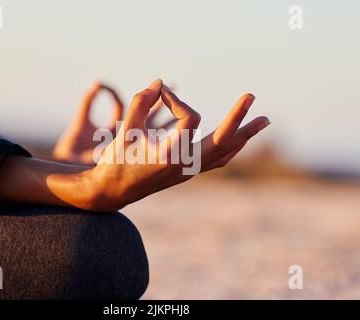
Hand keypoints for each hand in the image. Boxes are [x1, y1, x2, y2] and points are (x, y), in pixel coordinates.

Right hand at [0, 79, 269, 211]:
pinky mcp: (187, 173)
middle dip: (237, 117)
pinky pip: (217, 161)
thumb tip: (160, 83)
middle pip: (222, 140)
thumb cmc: (116, 159)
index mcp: (170, 155)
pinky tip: (240, 142)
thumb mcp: (126, 128)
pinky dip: (231, 149)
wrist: (113, 190)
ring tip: (265, 121)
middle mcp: (184, 166)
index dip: (176, 99)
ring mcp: (189, 172)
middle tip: (251, 95)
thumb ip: (141, 102)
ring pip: (225, 153)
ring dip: (244, 136)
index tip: (158, 94)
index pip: (189, 118)